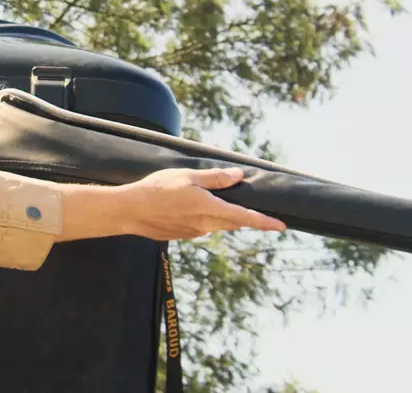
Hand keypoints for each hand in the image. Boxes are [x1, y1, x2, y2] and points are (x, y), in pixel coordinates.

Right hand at [57, 167, 285, 241]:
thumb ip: (215, 178)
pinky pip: (199, 227)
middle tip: (249, 209)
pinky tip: (184, 208)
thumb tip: (239, 177)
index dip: (265, 223)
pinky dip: (201, 219)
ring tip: (208, 201)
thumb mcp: (187, 177)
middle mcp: (205, 225)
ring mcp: (192, 232)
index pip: (245, 218)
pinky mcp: (180, 235)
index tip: (282, 226)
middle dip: (243, 218)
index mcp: (210, 209)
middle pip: (232, 222)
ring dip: (220, 216)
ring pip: (215, 225)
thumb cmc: (156, 190)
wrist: (129, 211)